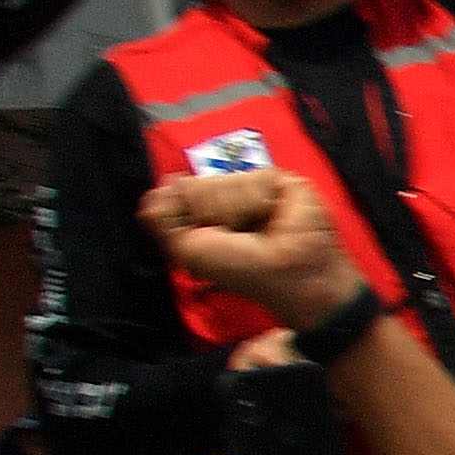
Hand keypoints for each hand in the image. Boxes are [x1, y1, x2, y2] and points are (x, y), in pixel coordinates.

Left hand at [141, 170, 361, 330]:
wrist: (292, 276)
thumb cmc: (246, 270)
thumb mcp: (189, 250)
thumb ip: (164, 218)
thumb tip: (162, 185)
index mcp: (207, 209)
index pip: (180, 188)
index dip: (186, 213)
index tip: (208, 237)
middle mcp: (230, 194)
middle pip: (198, 184)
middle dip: (211, 216)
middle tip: (237, 237)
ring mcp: (256, 186)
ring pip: (225, 181)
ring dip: (238, 213)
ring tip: (262, 230)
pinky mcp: (284, 180)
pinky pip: (253, 179)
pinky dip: (259, 204)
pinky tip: (276, 217)